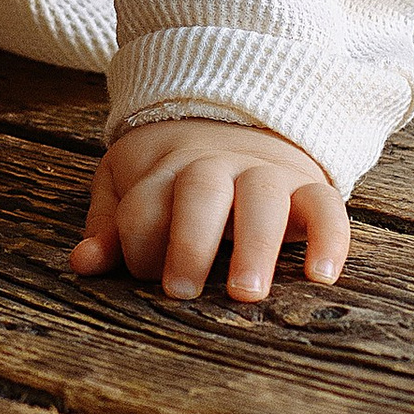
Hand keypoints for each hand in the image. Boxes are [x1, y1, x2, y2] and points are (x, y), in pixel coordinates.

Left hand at [70, 121, 348, 304]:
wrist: (237, 119)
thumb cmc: (173, 176)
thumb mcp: (129, 186)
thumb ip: (110, 226)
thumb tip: (83, 262)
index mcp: (166, 168)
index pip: (146, 202)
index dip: (140, 240)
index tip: (147, 278)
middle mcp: (216, 165)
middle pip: (201, 190)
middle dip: (190, 240)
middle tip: (182, 291)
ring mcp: (266, 172)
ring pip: (263, 196)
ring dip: (254, 243)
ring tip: (246, 294)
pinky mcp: (309, 186)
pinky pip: (326, 204)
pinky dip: (329, 237)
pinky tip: (322, 276)